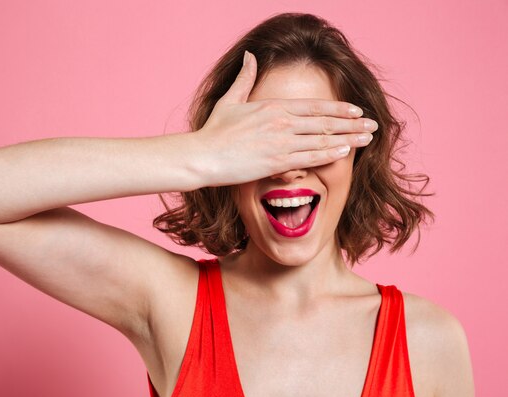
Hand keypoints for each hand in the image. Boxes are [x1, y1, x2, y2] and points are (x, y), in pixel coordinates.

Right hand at [193, 50, 377, 186]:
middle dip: (352, 124)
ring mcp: (281, 142)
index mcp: (273, 106)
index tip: (356, 110)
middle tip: (373, 126)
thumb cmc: (214, 131)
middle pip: (325, 122)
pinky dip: (330, 154)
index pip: (314, 106)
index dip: (338, 108)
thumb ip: (244, 78)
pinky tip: (345, 152)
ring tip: (367, 139)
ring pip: (322, 139)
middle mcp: (282, 122)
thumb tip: (249, 56)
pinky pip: (310, 157)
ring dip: (348, 139)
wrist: (202, 156)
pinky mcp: (277, 161)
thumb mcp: (230, 100)